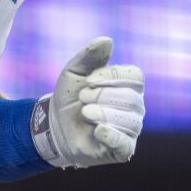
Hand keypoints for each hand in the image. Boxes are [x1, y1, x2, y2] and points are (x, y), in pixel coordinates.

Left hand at [32, 37, 144, 167]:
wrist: (55, 125)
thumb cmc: (69, 96)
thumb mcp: (74, 71)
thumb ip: (90, 55)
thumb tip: (107, 40)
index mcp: (128, 85)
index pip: (135, 76)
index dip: (112, 76)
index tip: (89, 80)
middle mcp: (135, 106)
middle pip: (131, 98)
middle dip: (102, 96)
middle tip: (83, 98)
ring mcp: (131, 129)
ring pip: (130, 120)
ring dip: (103, 114)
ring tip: (85, 113)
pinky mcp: (123, 150)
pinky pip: (125, 144)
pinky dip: (111, 135)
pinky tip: (97, 130)